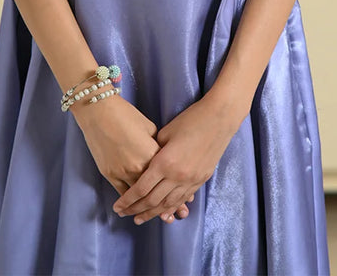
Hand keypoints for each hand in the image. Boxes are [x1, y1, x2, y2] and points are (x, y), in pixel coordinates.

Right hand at [72, 94, 191, 223]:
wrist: (99, 112)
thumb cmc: (126, 115)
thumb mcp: (148, 127)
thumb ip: (158, 146)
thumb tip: (163, 157)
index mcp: (153, 155)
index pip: (167, 177)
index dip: (176, 189)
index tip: (185, 200)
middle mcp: (140, 168)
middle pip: (155, 192)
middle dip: (165, 206)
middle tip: (173, 216)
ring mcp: (123, 172)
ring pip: (139, 197)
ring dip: (146, 209)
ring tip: (156, 216)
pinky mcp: (110, 174)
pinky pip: (123, 193)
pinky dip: (129, 202)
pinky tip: (134, 209)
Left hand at [110, 93, 239, 224]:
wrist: (219, 119)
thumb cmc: (190, 119)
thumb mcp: (166, 132)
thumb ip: (154, 150)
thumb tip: (147, 163)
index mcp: (164, 162)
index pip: (141, 189)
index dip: (128, 200)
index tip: (117, 207)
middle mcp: (177, 176)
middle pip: (153, 201)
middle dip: (136, 209)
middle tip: (125, 215)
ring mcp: (190, 180)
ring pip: (168, 204)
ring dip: (153, 213)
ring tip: (140, 218)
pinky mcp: (201, 180)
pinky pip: (182, 199)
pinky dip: (171, 208)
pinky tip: (164, 211)